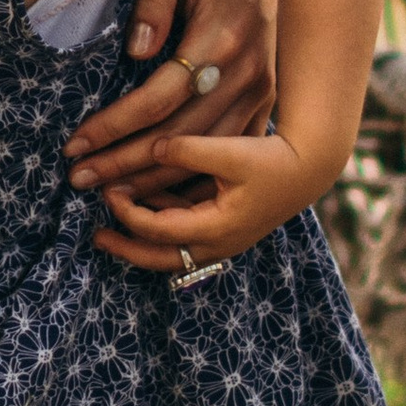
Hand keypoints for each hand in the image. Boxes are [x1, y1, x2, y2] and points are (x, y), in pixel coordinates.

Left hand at [65, 0, 277, 217]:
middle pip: (177, 137)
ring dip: (153, 179)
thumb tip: (137, 52)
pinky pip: (227, 153)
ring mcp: (261, 92)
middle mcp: (246, 74)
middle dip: (124, 163)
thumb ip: (154, 1)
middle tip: (79, 179)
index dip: (114, 126)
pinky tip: (158, 192)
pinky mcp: (266, 102)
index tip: (76, 144)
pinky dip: (192, 178)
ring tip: (108, 194)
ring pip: (203, 154)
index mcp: (221, 40)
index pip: (158, 98)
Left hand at [97, 130, 320, 275]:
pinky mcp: (224, 228)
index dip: (128, 213)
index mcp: (216, 229)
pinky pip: (184, 233)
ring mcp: (221, 240)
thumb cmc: (272, 160)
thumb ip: (187, 149)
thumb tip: (151, 147)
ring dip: (142, 236)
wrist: (308, 168)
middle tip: (97, 237)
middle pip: (160, 258)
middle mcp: (217, 244)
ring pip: (171, 249)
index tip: (109, 191)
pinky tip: (146, 199)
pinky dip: (162, 221)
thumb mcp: (229, 151)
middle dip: (126, 249)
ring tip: (113, 220)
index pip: (158, 230)